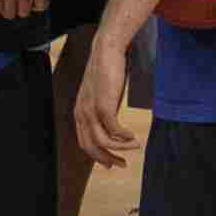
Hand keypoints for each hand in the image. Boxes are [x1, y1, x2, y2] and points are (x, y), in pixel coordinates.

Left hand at [71, 40, 137, 167]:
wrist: (107, 51)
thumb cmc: (107, 71)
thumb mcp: (102, 95)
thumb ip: (104, 111)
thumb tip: (114, 127)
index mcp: (79, 112)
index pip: (85, 143)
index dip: (98, 156)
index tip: (112, 163)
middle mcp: (82, 114)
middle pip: (92, 147)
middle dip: (108, 158)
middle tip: (123, 164)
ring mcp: (91, 111)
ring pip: (103, 142)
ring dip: (121, 148)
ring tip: (135, 146)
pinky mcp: (103, 106)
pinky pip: (113, 131)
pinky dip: (124, 137)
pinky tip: (132, 136)